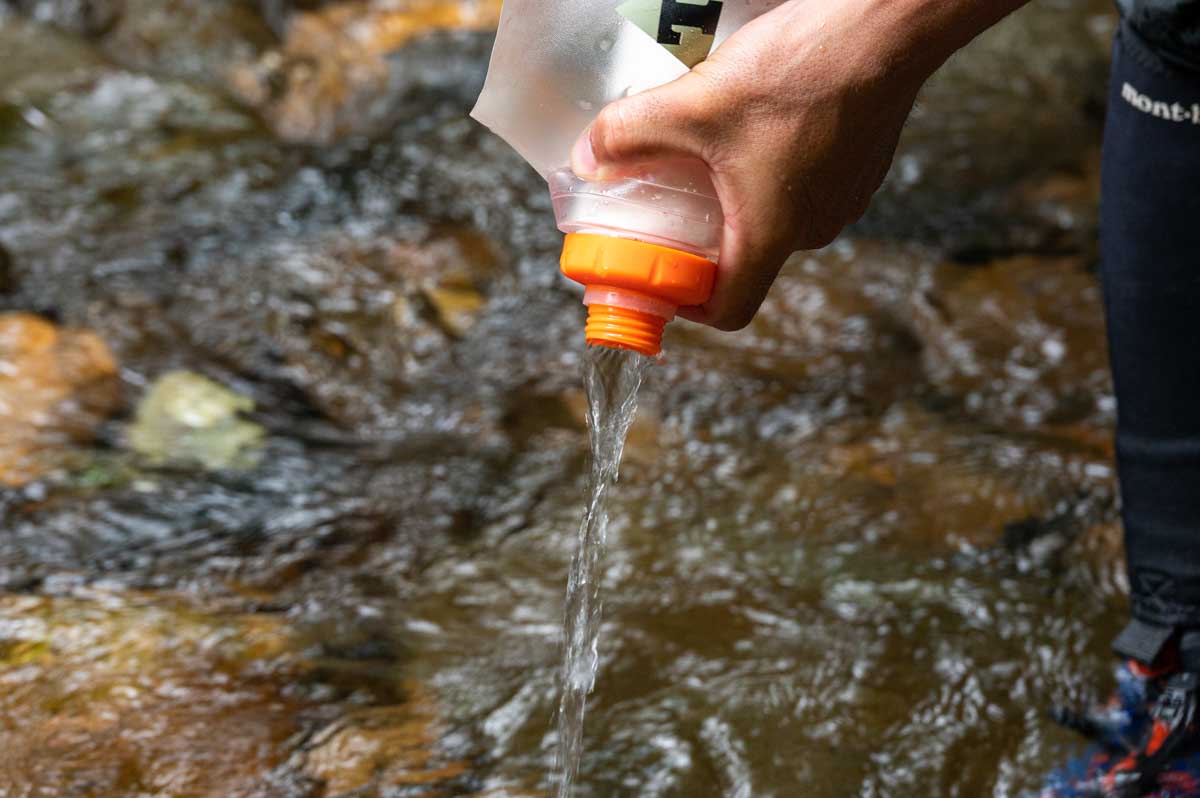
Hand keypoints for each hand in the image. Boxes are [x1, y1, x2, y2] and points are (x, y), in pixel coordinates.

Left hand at [570, 0, 986, 329]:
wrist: (885, 29)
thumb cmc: (805, 73)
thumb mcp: (695, 105)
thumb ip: (629, 133)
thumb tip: (588, 156)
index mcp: (772, 235)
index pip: (729, 310)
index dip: (688, 305)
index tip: (660, 277)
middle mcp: (812, 229)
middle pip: (743, 259)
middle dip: (700, 238)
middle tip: (666, 200)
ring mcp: (841, 197)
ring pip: (772, 217)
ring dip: (735, 198)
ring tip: (704, 154)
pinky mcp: (857, 165)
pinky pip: (802, 185)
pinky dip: (769, 170)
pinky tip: (752, 126)